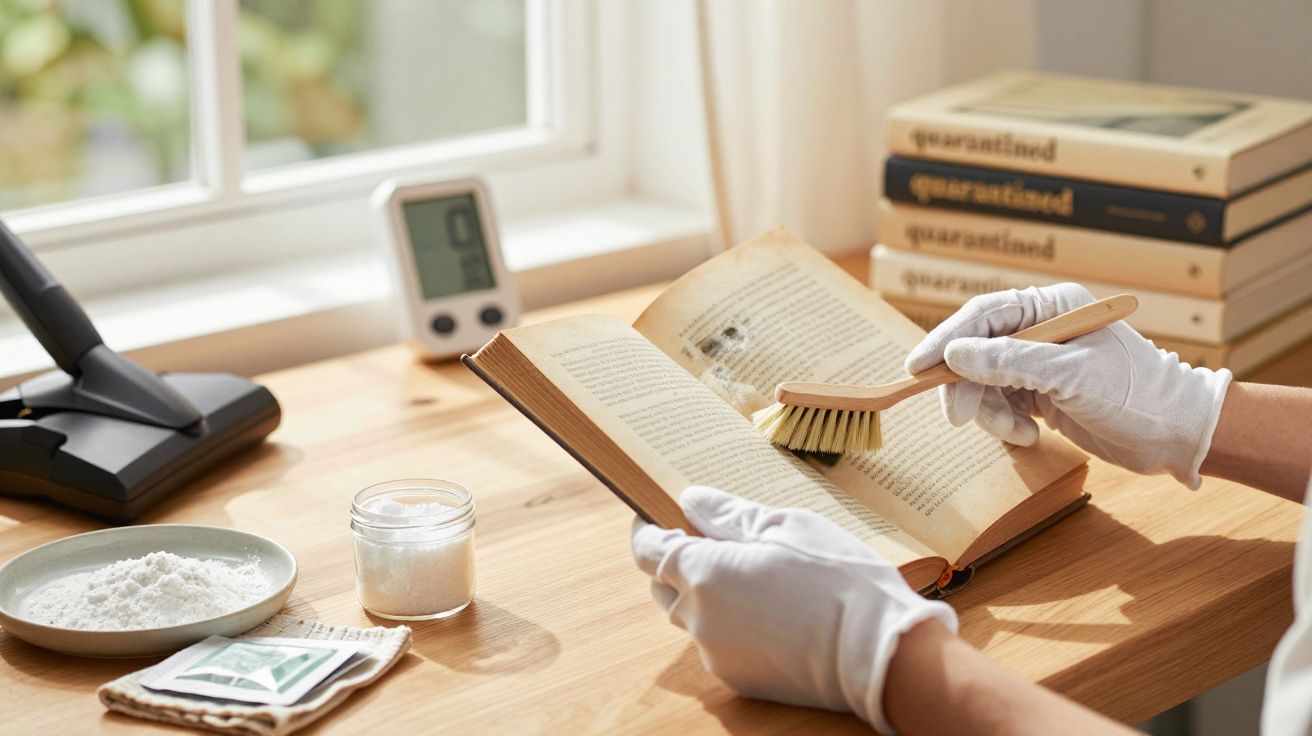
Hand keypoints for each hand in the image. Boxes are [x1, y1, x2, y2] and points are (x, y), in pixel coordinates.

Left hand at [630, 486, 956, 731]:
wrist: (882, 652)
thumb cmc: (838, 578)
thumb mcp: (786, 525)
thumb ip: (729, 513)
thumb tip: (692, 501)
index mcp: (704, 574)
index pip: (647, 551)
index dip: (648, 530)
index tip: (659, 516)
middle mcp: (700, 619)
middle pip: (664, 585)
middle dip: (678, 562)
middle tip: (716, 541)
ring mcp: (717, 654)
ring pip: (692, 617)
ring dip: (707, 595)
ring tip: (755, 576)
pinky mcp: (739, 680)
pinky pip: (719, 644)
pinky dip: (732, 626)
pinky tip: (772, 612)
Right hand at [904, 283, 1231, 487]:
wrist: (1177, 434)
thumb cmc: (1136, 394)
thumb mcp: (1070, 376)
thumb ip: (1010, 362)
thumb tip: (955, 355)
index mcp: (1051, 308)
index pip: (984, 316)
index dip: (946, 340)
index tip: (917, 368)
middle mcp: (1042, 329)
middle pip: (976, 351)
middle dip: (965, 386)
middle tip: (959, 417)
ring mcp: (1040, 362)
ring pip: (983, 382)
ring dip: (989, 411)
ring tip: (1017, 433)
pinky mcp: (1041, 392)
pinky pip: (1000, 403)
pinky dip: (1005, 423)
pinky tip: (1029, 435)